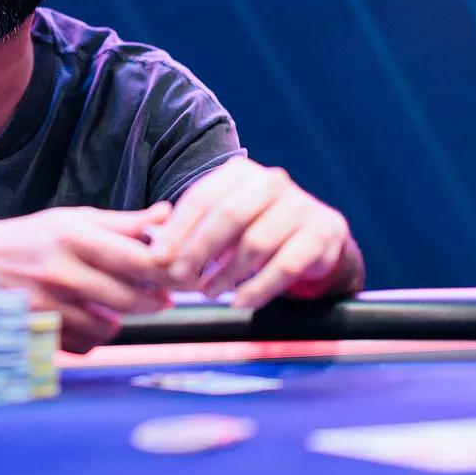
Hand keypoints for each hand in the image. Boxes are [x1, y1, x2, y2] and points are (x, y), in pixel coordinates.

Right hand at [0, 205, 174, 352]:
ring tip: (113, 305)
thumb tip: (167, 214)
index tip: (179, 273)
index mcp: (75, 237)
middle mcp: (62, 271)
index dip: (168, 270)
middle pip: (129, 298)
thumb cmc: (32, 237)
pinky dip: (91, 337)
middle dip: (153, 300)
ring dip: (118, 319)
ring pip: (108, 326)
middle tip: (160, 297)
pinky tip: (85, 320)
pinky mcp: (37, 330)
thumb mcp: (73, 219)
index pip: (139, 259)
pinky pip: (83, 344)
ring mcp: (48, 304)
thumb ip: (122, 223)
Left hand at [150, 157, 359, 309]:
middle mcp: (272, 182)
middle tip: (179, 277)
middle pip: (229, 216)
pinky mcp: (322, 233)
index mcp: (241, 173)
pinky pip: (285, 265)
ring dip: (227, 273)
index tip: (160, 257)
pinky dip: (259, 288)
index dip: (179, 229)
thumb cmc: (255, 228)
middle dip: (200, 250)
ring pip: (256, 243)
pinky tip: (240, 301)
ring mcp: (300, 206)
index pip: (203, 196)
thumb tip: (153, 249)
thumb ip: (191, 232)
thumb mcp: (223, 223)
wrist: (316, 236)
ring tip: (207, 292)